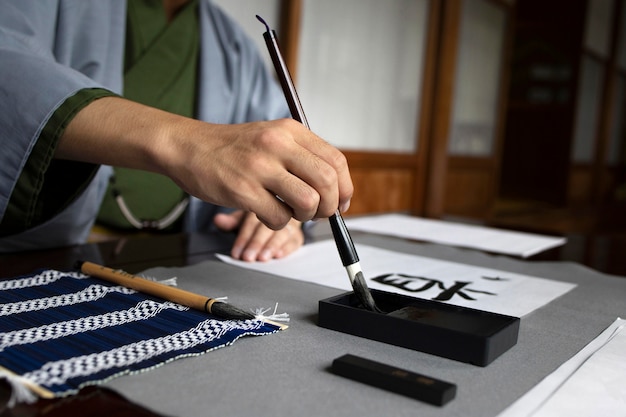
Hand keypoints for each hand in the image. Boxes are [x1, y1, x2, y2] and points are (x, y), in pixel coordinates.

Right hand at [58, 98, 352, 228]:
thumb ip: (302, 156)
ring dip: (305, 216)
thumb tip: (335, 189)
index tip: (340, 202)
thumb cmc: (233, 148)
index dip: (345, 187)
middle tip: (320, 213)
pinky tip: (267, 213)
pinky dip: (278, 223)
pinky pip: (278, 218)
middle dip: (330, 206)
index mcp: (290, 131)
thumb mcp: (272, 138)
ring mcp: (259, 167)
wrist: (188, 147)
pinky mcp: (243, 190)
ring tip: (291, 212)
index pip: (335, 161)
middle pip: (327, 182)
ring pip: (308, 201)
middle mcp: (278, 145)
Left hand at [213, 210, 303, 261]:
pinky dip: (288, 248)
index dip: (244, 238)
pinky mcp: (298, 234)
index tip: (237, 253)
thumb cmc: (258, 217)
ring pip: (283, 233)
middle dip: (257, 243)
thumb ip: (231, 221)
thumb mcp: (243, 216)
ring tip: (263, 258)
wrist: (281, 212)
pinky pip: (296, 240)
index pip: (252, 221)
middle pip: (268, 227)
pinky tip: (279, 255)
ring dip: (272, 246)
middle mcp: (278, 210)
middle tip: (248, 257)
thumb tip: (218, 220)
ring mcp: (290, 222)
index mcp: (262, 204)